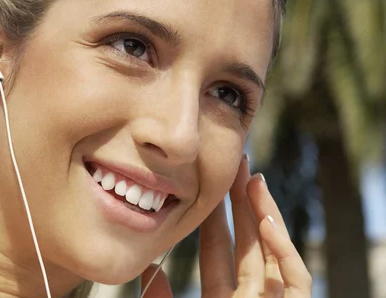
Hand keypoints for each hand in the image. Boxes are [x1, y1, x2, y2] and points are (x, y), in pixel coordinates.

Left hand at [140, 155, 311, 296]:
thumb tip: (150, 270)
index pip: (219, 253)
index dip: (215, 218)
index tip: (208, 186)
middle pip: (250, 244)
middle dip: (244, 204)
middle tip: (238, 168)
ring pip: (275, 253)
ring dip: (265, 215)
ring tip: (253, 180)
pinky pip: (297, 279)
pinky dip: (284, 250)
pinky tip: (265, 221)